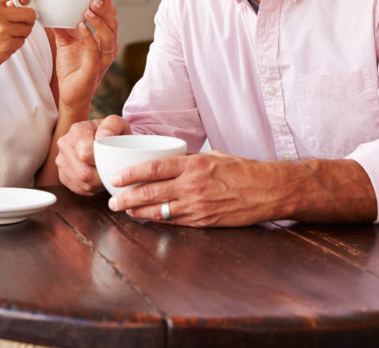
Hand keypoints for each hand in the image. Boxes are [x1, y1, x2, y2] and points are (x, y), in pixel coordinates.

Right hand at [0, 0, 35, 85]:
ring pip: (28, 28)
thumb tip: (17, 4)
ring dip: (21, 34)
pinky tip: (1, 46)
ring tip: (4, 37)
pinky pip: (22, 41)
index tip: (26, 0)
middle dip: (27, 20)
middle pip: (29, 13)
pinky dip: (15, 44)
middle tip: (17, 25)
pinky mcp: (7, 45)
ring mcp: (2, 30)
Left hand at [51, 0, 118, 114]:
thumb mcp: (66, 43)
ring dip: (99, 21)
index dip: (108, 3)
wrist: (69, 95)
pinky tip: (81, 27)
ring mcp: (103, 58)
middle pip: (113, 24)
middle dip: (105, 9)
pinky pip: (95, 50)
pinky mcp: (95, 68)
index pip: (110, 18)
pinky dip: (89, 36)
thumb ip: (63, 27)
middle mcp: (108, 48)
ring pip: (109, 35)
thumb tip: (53, 9)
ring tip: (87, 10)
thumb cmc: (72, 70)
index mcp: (103, 40)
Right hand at [56, 115, 128, 194]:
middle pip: (83, 172)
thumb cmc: (114, 133)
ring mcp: (61, 160)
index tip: (110, 159)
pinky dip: (91, 188)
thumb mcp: (119, 124)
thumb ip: (113, 124)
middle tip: (111, 171)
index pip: (85, 154)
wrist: (105, 140)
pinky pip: (78, 189)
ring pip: (81, 183)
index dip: (101, 161)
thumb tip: (103, 135)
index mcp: (77, 130)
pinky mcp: (62, 174)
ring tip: (105, 174)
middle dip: (101, 176)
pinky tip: (97, 179)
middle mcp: (65, 144)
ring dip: (97, 184)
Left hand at [106, 151, 277, 227]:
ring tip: (124, 210)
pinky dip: (158, 220)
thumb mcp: (213, 156)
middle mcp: (192, 186)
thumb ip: (189, 161)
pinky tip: (147, 219)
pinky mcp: (203, 221)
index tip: (116, 177)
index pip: (154, 168)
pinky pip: (174, 222)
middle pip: (151, 193)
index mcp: (194, 165)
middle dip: (127, 197)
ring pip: (159, 211)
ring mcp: (197, 206)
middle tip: (112, 200)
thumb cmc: (241, 170)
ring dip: (138, 212)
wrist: (267, 190)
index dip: (132, 173)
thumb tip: (168, 162)